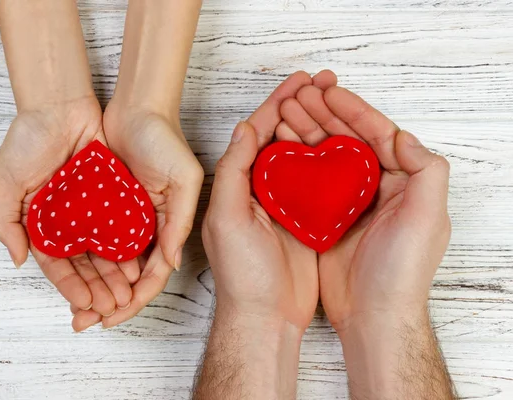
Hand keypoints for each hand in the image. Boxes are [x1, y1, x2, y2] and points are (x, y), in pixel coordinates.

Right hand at [0, 96, 138, 326]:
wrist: (60, 105)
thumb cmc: (27, 141)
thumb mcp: (4, 182)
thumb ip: (5, 223)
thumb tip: (20, 261)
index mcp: (43, 222)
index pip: (57, 264)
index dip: (69, 286)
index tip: (83, 305)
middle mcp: (69, 220)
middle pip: (85, 263)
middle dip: (97, 288)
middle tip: (110, 308)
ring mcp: (92, 209)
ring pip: (105, 249)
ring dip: (114, 273)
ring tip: (126, 293)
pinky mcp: (113, 196)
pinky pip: (122, 226)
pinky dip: (127, 246)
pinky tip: (136, 263)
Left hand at [68, 103, 203, 329]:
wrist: (137, 107)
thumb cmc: (166, 139)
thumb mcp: (185, 178)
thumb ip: (179, 220)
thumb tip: (170, 262)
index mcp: (166, 225)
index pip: (155, 272)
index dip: (137, 298)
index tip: (116, 317)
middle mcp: (145, 226)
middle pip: (130, 274)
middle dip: (111, 300)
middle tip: (87, 321)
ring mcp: (123, 216)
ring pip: (109, 261)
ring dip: (94, 284)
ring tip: (75, 306)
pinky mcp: (102, 203)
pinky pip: (92, 236)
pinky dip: (83, 256)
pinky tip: (68, 273)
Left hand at [202, 70, 336, 332]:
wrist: (264, 316)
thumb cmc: (240, 273)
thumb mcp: (226, 218)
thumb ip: (233, 172)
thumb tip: (245, 127)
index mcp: (239, 183)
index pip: (258, 132)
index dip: (278, 103)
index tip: (300, 80)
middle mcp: (262, 188)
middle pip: (284, 137)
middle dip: (303, 107)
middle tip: (325, 82)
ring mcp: (286, 203)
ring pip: (304, 155)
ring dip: (320, 128)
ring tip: (341, 103)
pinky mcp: (308, 220)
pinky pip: (321, 182)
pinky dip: (332, 161)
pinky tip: (349, 146)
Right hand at [280, 81, 454, 396]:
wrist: (373, 315)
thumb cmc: (402, 271)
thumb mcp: (428, 218)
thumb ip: (426, 171)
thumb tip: (403, 135)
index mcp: (402, 182)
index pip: (377, 133)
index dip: (353, 109)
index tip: (328, 90)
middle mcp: (375, 187)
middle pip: (347, 140)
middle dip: (323, 114)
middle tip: (299, 95)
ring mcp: (348, 202)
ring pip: (325, 156)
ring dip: (307, 132)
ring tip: (284, 113)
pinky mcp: (326, 218)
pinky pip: (310, 181)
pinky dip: (296, 162)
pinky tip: (280, 149)